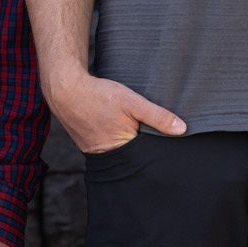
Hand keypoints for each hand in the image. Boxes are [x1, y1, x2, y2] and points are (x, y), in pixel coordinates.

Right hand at [44, 68, 184, 153]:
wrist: (65, 88)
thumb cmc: (98, 95)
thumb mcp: (132, 102)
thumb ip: (157, 116)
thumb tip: (182, 129)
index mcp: (121, 151)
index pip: (146, 158)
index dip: (156, 149)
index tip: (166, 143)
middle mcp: (107, 157)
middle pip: (134, 157)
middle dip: (142, 147)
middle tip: (144, 130)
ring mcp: (95, 153)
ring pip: (121, 151)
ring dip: (128, 141)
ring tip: (128, 127)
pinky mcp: (89, 145)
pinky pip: (108, 146)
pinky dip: (114, 138)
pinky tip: (115, 126)